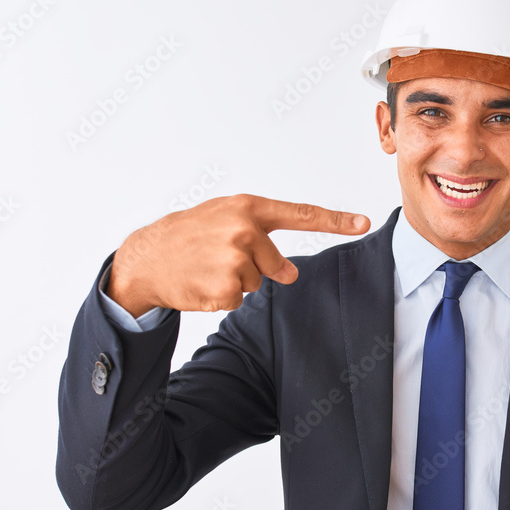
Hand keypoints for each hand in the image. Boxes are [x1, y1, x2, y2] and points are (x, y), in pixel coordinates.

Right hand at [108, 194, 369, 315]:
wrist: (146, 257)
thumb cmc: (188, 234)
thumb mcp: (223, 218)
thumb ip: (260, 236)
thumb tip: (290, 272)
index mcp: (248, 209)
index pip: (302, 215)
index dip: (336, 221)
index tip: (363, 224)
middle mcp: (245, 231)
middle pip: (277, 266)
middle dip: (257, 269)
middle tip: (221, 258)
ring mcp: (235, 261)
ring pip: (257, 284)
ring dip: (235, 281)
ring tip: (207, 267)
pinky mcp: (224, 288)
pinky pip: (238, 300)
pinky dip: (221, 296)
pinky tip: (201, 282)